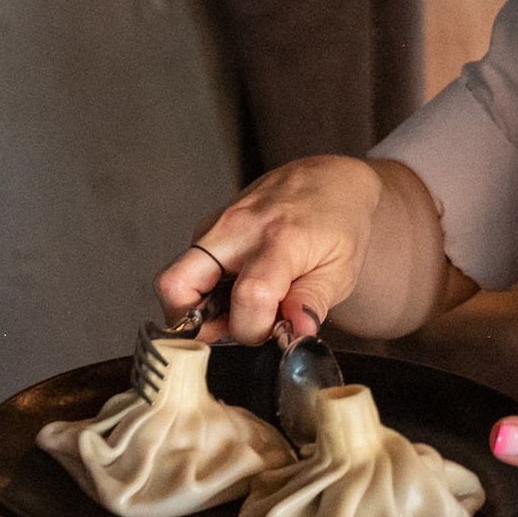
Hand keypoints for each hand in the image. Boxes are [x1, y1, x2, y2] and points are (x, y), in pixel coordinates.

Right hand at [156, 156, 383, 344]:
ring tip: (241, 307)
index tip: (274, 330)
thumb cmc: (338, 224)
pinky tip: (237, 288)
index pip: (249, 297)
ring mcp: (217, 224)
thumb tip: (295, 335)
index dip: (256, 328)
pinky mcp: (208, 227)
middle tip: (228, 329)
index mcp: (280, 240)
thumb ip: (313, 304)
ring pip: (177, 279)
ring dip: (201, 307)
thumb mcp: (340, 270)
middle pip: (176, 285)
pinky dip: (205, 289)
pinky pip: (189, 267)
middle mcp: (238, 228)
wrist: (330, 181)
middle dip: (192, 322)